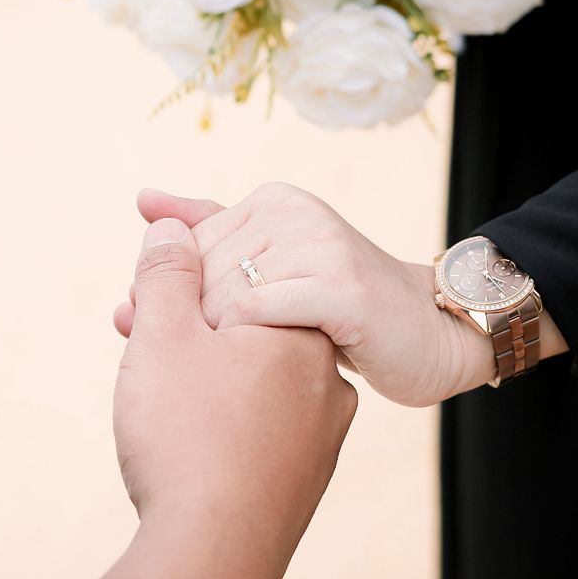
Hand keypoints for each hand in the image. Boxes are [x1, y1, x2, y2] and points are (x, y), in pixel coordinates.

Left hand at [114, 185, 496, 407]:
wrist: (434, 337)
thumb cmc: (345, 311)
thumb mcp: (275, 265)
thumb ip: (210, 230)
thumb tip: (143, 200)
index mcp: (274, 201)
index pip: (186, 246)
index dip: (165, 298)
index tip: (156, 339)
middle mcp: (294, 212)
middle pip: (198, 272)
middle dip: (179, 324)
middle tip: (186, 368)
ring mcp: (319, 247)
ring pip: (221, 296)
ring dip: (212, 344)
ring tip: (224, 377)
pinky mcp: (339, 290)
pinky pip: (257, 316)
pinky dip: (244, 349)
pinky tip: (254, 376)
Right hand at [114, 217, 356, 559]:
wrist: (211, 561)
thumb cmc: (187, 441)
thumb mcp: (164, 337)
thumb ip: (168, 273)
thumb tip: (172, 226)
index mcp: (302, 333)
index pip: (243, 280)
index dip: (183, 283)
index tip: (140, 301)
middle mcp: (325, 382)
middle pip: (244, 333)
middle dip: (185, 331)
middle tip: (130, 340)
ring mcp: (319, 439)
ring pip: (248, 386)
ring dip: (196, 380)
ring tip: (146, 400)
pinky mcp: (299, 483)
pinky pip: (255, 433)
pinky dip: (215, 427)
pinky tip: (178, 446)